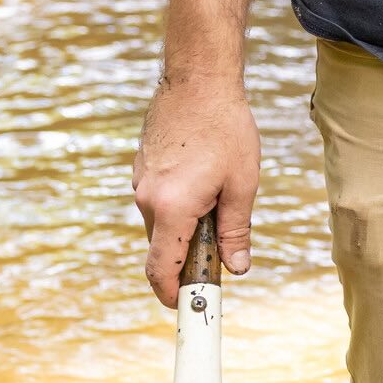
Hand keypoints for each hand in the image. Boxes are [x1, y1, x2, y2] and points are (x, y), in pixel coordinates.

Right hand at [132, 75, 260, 306]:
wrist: (199, 77)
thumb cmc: (226, 126)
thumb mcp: (241, 183)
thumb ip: (236, 230)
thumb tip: (237, 267)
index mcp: (171, 208)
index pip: (161, 269)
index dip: (171, 295)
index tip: (185, 306)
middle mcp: (147, 197)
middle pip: (162, 246)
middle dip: (187, 255)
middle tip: (220, 246)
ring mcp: (141, 179)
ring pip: (160, 221)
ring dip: (184, 224)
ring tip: (217, 195)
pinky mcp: (142, 164)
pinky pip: (157, 197)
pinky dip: (176, 202)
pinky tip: (202, 175)